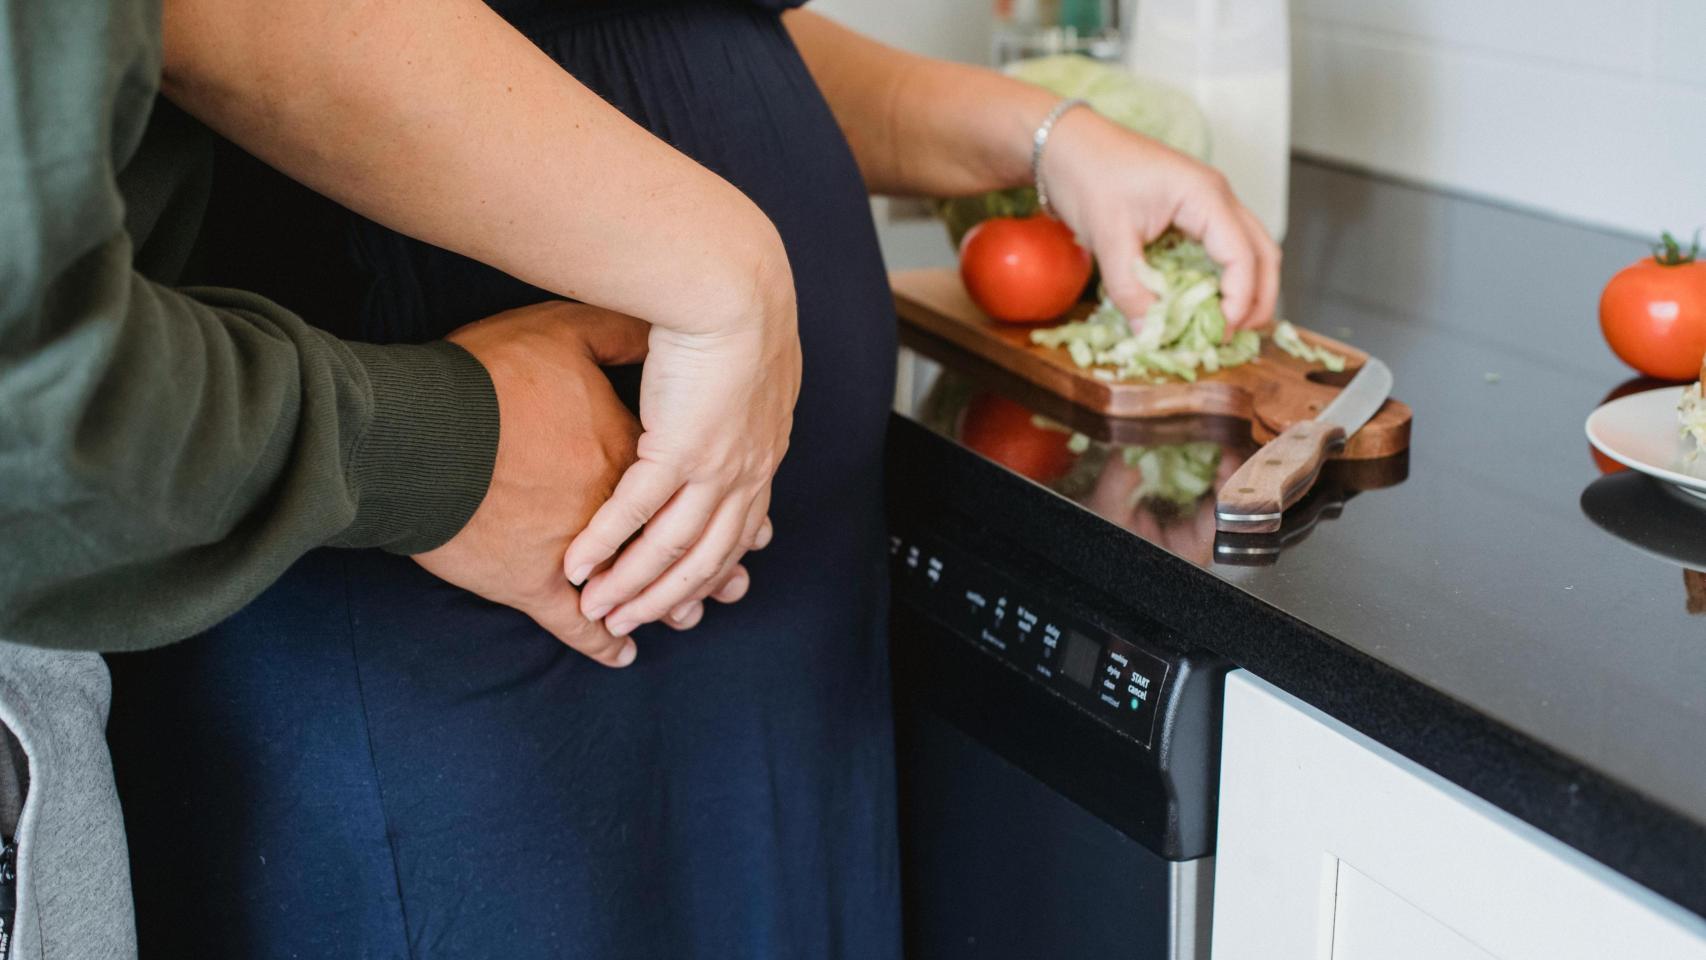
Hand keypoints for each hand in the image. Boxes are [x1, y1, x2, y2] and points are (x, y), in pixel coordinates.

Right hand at [413, 302, 745, 666]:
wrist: (425, 428)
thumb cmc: (489, 375)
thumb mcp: (565, 332)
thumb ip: (617, 334)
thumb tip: (656, 330)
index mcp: (641, 448)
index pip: (695, 481)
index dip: (721, 502)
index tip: (750, 522)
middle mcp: (628, 506)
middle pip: (687, 543)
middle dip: (714, 569)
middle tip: (734, 586)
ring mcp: (587, 550)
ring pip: (641, 589)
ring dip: (666, 604)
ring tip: (686, 617)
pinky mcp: (540, 581)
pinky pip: (579, 623)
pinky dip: (600, 641)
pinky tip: (620, 653)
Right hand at [563, 238, 800, 638]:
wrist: (731, 285)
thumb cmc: (723, 304)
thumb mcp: (727, 355)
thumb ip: (708, 386)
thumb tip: (686, 385)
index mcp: (759, 450)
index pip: (739, 524)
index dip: (715, 564)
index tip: (694, 594)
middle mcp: (743, 471)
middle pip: (707, 554)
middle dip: (668, 595)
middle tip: (636, 624)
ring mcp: (714, 467)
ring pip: (674, 547)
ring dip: (633, 585)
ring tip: (596, 609)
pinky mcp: (679, 451)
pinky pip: (637, 513)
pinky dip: (605, 544)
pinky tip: (577, 566)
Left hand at [1039, 109, 1280, 332]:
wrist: (1065, 143)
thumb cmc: (1087, 174)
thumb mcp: (1108, 236)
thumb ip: (1130, 289)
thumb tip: (1150, 334)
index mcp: (1204, 195)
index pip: (1242, 255)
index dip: (1239, 300)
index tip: (1220, 334)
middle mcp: (1216, 197)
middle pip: (1262, 253)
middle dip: (1258, 299)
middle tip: (1235, 338)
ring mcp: (1208, 203)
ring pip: (1249, 250)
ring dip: (1246, 289)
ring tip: (1225, 326)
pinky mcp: (1192, 212)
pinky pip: (1223, 248)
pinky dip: (1223, 278)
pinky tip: (1204, 304)